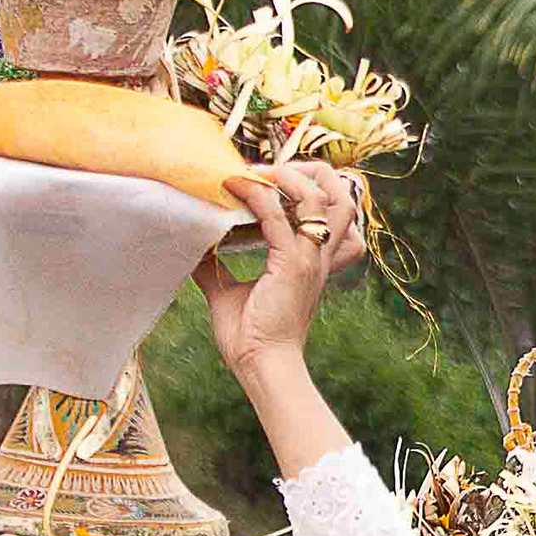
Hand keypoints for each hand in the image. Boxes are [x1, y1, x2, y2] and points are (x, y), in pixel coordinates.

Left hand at [196, 163, 365, 379]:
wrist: (262, 365)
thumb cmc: (251, 337)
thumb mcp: (228, 293)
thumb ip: (215, 267)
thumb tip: (191, 247)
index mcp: (313, 260)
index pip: (333, 210)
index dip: (310, 185)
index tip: (270, 176)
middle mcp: (318, 255)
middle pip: (344, 196)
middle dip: (314, 172)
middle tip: (274, 169)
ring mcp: (309, 258)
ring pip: (322, 197)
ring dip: (289, 176)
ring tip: (258, 172)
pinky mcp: (291, 265)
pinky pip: (279, 218)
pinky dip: (257, 197)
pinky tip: (236, 188)